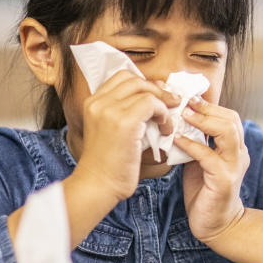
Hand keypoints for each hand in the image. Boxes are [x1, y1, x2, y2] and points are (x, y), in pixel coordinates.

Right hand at [74, 70, 177, 201]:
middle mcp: (98, 102)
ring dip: (162, 102)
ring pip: (145, 89)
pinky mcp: (124, 122)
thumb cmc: (109, 163)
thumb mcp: (111, 130)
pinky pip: (152, 104)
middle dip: (156, 90)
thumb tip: (155, 97)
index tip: (157, 98)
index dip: (144, 84)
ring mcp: (109, 110)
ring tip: (166, 121)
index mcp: (93, 102)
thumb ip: (125, 112)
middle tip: (170, 104)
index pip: (122, 77)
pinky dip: (164, 114)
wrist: (98, 185)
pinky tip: (165, 129)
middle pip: (134, 78)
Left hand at [174, 96, 249, 242]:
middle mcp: (239, 154)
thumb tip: (176, 121)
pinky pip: (209, 156)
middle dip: (207, 107)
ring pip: (227, 133)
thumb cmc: (205, 192)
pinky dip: (192, 145)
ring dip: (203, 121)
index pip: (229, 116)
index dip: (209, 104)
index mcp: (235, 147)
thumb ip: (196, 142)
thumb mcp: (200, 160)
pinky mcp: (224, 180)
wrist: (216, 224)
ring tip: (183, 115)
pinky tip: (177, 140)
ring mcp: (234, 167)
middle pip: (231, 119)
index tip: (188, 96)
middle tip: (184, 101)